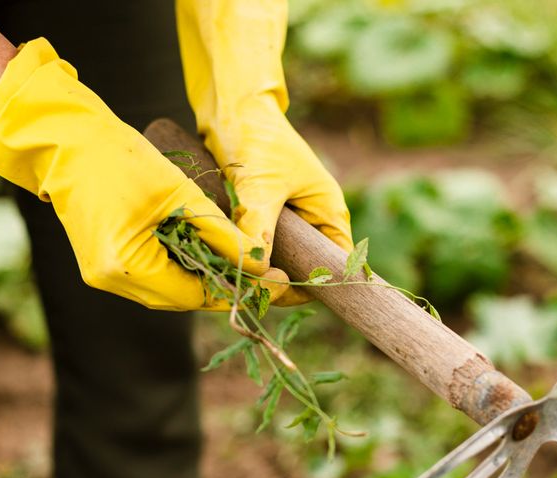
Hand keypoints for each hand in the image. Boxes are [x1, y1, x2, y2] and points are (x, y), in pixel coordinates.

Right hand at [0, 38, 287, 310]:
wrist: (64, 139)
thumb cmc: (120, 158)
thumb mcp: (180, 194)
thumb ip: (222, 234)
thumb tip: (259, 265)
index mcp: (125, 267)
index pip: (194, 295)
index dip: (237, 289)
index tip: (274, 281)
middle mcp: (110, 280)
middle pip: (180, 297)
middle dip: (221, 285)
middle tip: (263, 273)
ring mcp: (101, 274)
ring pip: (166, 287)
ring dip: (201, 275)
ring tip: (239, 260)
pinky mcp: (101, 261)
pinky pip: (150, 274)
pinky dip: (179, 265)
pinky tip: (203, 249)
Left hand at [177, 0, 353, 304]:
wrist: (231, 105)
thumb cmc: (257, 137)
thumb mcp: (261, 186)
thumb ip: (259, 229)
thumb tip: (256, 270)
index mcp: (329, 214)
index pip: (334, 266)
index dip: (310, 286)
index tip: (276, 293)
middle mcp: (312, 221)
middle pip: (303, 269)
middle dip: (277, 281)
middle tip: (246, 288)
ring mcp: (287, 220)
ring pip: (276, 260)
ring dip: (257, 268)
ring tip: (230, 272)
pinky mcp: (262, 216)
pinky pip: (256, 247)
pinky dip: (242, 254)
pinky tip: (222, 257)